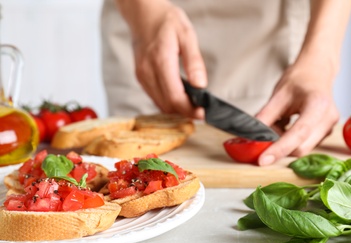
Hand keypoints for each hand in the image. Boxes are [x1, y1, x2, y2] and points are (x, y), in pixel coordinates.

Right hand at [115, 0, 206, 118]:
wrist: (143, 13)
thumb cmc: (165, 21)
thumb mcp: (186, 35)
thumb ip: (194, 62)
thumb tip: (201, 85)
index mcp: (161, 61)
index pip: (175, 97)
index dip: (189, 110)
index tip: (203, 114)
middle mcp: (148, 72)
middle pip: (167, 105)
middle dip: (185, 112)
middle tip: (201, 112)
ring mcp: (142, 76)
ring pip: (160, 104)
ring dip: (177, 109)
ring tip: (193, 106)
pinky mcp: (140, 77)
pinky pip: (155, 98)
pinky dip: (168, 102)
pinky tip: (180, 98)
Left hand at [255, 51, 339, 165]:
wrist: (317, 71)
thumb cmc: (299, 79)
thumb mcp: (278, 94)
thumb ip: (266, 116)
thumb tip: (251, 137)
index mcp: (318, 105)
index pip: (298, 133)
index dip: (279, 149)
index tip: (263, 160)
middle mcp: (328, 119)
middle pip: (301, 147)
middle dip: (279, 148)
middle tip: (263, 136)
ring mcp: (329, 127)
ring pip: (303, 148)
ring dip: (285, 144)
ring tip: (278, 123)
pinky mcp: (325, 132)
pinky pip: (305, 144)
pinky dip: (290, 141)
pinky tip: (285, 125)